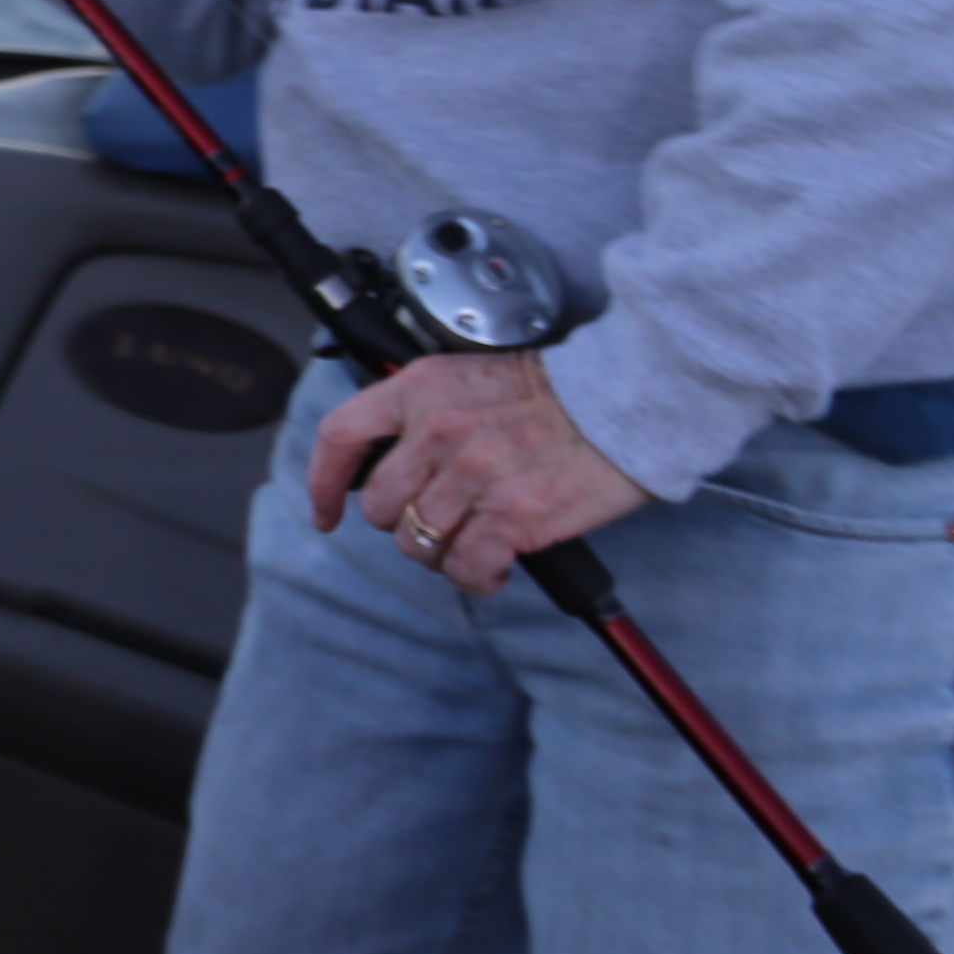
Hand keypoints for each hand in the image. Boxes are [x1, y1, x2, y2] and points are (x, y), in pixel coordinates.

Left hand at [308, 349, 645, 596]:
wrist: (631, 393)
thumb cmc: (562, 389)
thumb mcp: (473, 375)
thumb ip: (428, 413)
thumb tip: (399, 464)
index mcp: (421, 389)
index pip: (341, 436)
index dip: (323, 482)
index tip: (326, 512)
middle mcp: (438, 430)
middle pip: (380, 505)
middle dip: (403, 524)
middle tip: (440, 523)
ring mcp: (473, 475)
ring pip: (418, 542)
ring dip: (441, 554)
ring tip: (473, 543)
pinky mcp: (512, 516)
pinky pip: (466, 567)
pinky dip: (476, 577)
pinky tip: (495, 568)